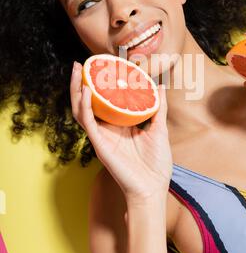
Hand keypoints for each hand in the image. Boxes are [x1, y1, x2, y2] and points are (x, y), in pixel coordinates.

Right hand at [70, 61, 172, 203]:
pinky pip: (88, 123)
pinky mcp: (100, 145)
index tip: (100, 66)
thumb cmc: (156, 164)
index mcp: (119, 126)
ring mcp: (101, 137)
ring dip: (77, 90)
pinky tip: (86, 92)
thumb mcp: (159, 129)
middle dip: (82, 83)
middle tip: (81, 64)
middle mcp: (107, 130)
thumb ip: (158, 108)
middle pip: (88, 103)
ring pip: (82, 111)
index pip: (103, 101)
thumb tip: (160, 86)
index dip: (98, 85)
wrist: (153, 188)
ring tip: (78, 72)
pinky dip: (85, 107)